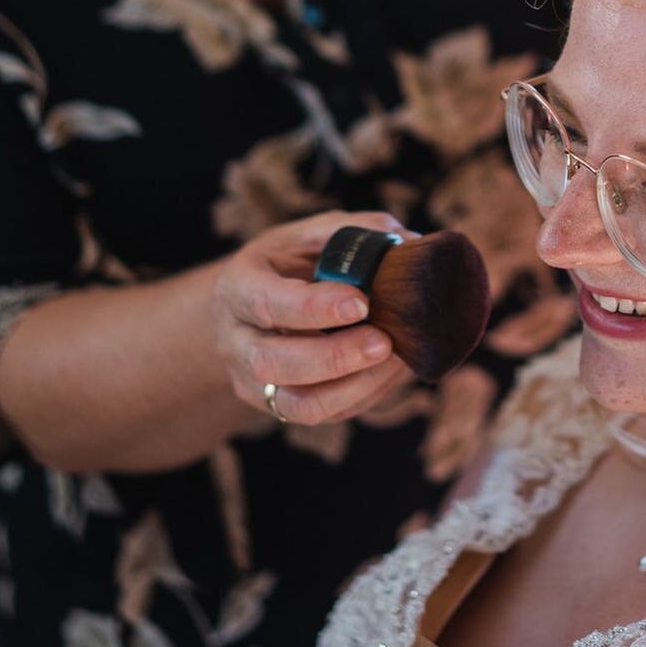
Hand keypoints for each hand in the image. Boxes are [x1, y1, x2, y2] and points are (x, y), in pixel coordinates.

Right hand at [212, 211, 412, 427]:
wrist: (257, 304)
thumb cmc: (292, 262)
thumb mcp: (314, 233)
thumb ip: (358, 232)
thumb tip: (409, 241)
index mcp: (238, 287)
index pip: (266, 303)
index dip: (313, 307)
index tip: (362, 303)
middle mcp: (236, 340)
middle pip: (271, 363)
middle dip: (333, 357)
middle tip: (384, 342)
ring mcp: (252, 381)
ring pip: (296, 404)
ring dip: (354, 387)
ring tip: (396, 359)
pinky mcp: (278, 406)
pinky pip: (322, 414)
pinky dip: (363, 396)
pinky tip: (391, 370)